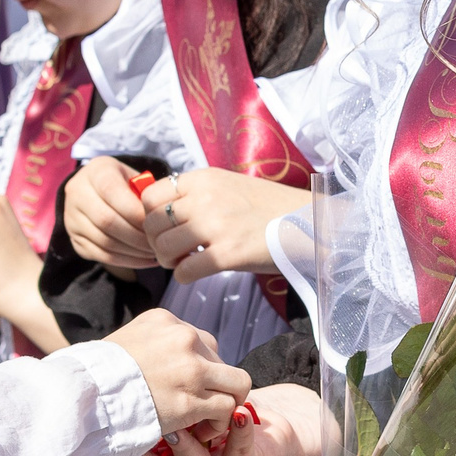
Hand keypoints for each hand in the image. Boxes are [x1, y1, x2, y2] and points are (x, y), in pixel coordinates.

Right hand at [65, 156, 159, 270]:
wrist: (95, 191)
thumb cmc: (124, 184)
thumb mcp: (134, 178)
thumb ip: (146, 193)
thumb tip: (162, 217)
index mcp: (95, 172)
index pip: (112, 191)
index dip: (136, 211)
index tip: (157, 222)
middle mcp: (77, 193)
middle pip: (106, 220)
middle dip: (137, 235)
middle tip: (158, 242)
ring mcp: (72, 219)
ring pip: (104, 242)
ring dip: (134, 251)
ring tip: (154, 252)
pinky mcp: (75, 241)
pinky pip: (102, 256)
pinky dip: (127, 261)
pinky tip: (145, 260)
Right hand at [104, 307, 247, 434]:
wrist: (82, 397)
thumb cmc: (97, 376)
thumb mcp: (126, 342)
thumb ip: (152, 344)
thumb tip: (163, 358)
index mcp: (165, 320)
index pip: (201, 341)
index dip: (199, 368)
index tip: (187, 387)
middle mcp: (183, 337)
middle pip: (220, 360)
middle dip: (214, 385)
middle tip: (199, 406)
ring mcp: (190, 368)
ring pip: (238, 382)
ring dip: (227, 402)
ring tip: (209, 419)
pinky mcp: (191, 399)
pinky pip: (228, 408)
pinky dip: (220, 423)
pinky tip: (203, 430)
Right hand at [127, 382, 324, 455]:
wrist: (262, 430)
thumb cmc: (209, 417)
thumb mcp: (175, 411)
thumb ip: (149, 406)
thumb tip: (106, 384)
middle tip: (134, 446)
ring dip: (187, 450)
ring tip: (180, 430)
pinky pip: (239, 449)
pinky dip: (239, 432)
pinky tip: (237, 413)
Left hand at [140, 169, 309, 280]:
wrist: (305, 223)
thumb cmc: (266, 207)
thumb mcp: (228, 184)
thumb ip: (196, 192)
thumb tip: (161, 209)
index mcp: (203, 178)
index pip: (150, 196)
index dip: (149, 216)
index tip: (164, 228)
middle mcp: (205, 198)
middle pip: (152, 224)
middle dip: (156, 242)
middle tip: (172, 250)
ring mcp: (216, 226)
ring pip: (163, 248)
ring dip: (168, 260)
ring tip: (183, 261)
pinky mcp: (228, 254)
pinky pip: (184, 271)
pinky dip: (184, 277)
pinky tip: (195, 273)